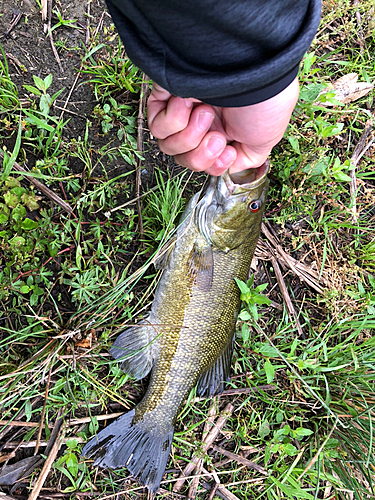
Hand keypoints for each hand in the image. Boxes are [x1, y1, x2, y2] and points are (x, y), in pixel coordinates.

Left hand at [147, 78, 298, 175]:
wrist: (254, 70)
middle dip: (201, 154)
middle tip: (217, 135)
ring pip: (168, 146)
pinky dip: (173, 120)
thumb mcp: (264, 141)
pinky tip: (188, 103)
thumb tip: (226, 165)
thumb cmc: (265, 102)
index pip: (202, 163)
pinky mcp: (165, 97)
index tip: (227, 151)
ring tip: (205, 113)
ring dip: (189, 136)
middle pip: (183, 159)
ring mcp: (182, 110)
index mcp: (221, 132)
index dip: (212, 165)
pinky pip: (157, 126)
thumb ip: (245, 158)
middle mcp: (200, 122)